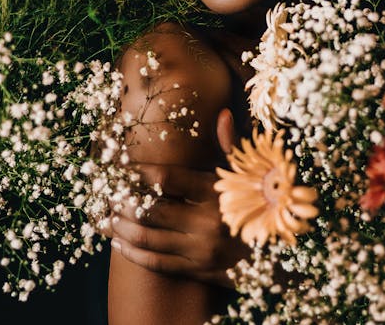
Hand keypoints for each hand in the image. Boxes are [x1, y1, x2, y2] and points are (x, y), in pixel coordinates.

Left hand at [108, 108, 248, 286]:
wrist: (279, 248)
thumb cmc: (258, 200)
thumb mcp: (245, 172)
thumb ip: (230, 145)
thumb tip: (223, 113)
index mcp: (215, 190)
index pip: (167, 177)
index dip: (139, 172)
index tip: (119, 167)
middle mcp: (207, 220)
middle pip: (151, 209)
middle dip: (122, 202)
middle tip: (104, 194)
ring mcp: (202, 249)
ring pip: (149, 238)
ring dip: (121, 229)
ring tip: (104, 218)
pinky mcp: (199, 271)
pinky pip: (158, 263)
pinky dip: (134, 254)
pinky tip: (119, 244)